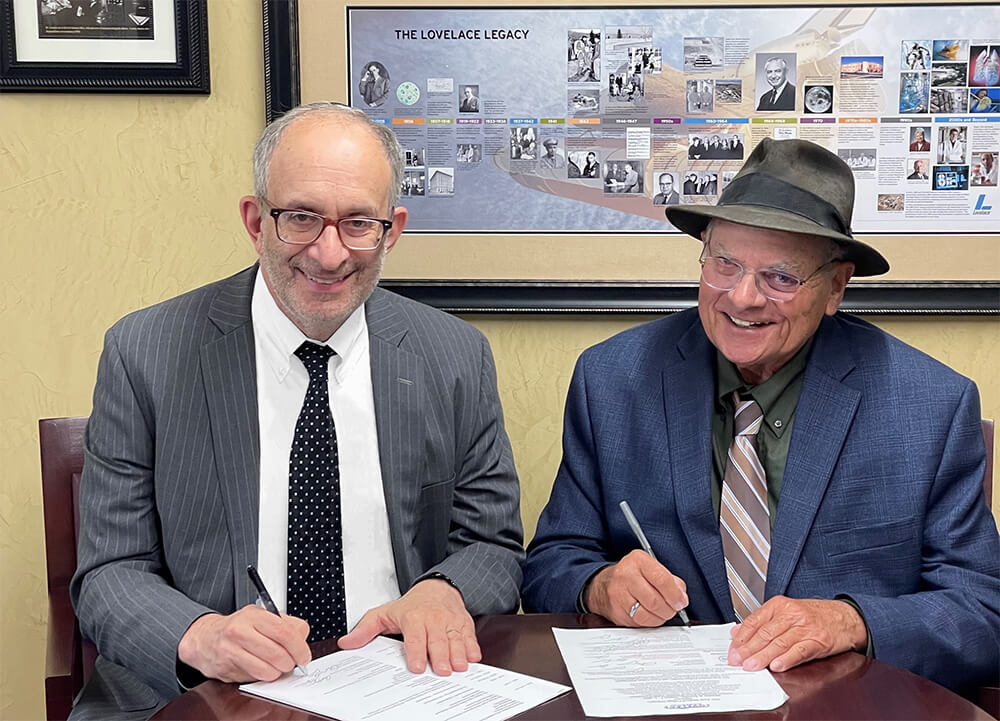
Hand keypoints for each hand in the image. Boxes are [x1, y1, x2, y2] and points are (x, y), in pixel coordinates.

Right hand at [177, 606, 310, 682]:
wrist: (206, 638)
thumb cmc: (238, 627)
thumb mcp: (261, 616)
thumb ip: (285, 624)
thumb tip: (302, 638)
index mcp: (253, 615)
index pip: (284, 632)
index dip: (299, 647)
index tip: (304, 655)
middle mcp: (240, 632)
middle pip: (278, 654)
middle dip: (290, 662)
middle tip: (292, 662)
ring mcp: (232, 651)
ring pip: (268, 670)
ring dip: (278, 671)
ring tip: (277, 665)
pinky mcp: (227, 668)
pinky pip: (256, 678)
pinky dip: (265, 676)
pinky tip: (263, 668)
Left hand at [338, 578, 478, 674]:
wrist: (438, 587)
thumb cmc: (411, 605)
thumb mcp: (385, 613)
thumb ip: (365, 629)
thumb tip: (347, 643)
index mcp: (414, 618)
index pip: (415, 637)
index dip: (416, 652)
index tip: (417, 667)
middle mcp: (434, 619)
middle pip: (437, 640)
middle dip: (440, 656)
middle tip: (441, 671)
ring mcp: (450, 622)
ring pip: (455, 639)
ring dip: (458, 654)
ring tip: (458, 667)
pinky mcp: (464, 624)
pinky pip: (470, 636)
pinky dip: (472, 647)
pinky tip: (472, 657)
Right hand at [585, 550, 687, 626]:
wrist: (602, 584)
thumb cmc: (631, 575)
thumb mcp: (650, 567)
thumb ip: (669, 579)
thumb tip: (681, 597)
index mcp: (638, 560)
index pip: (662, 580)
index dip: (676, 595)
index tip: (681, 601)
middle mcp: (625, 575)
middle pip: (655, 600)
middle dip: (670, 609)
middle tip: (674, 609)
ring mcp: (618, 595)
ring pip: (647, 615)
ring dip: (660, 618)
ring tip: (662, 613)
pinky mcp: (615, 611)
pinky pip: (638, 623)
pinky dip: (649, 622)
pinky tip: (650, 616)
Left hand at [728, 596, 866, 672]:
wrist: (845, 617)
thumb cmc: (814, 615)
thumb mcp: (786, 612)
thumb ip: (760, 622)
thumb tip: (736, 632)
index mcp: (779, 605)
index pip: (754, 621)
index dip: (741, 638)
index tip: (732, 650)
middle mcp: (791, 614)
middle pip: (765, 633)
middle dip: (748, 649)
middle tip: (736, 661)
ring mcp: (806, 627)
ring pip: (779, 642)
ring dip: (763, 656)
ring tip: (751, 666)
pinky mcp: (819, 640)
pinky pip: (800, 650)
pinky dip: (787, 658)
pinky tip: (777, 665)